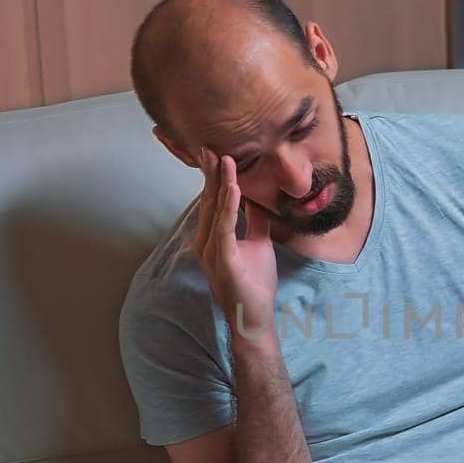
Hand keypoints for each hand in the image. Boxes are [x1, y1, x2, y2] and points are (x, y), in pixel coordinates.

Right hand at [192, 150, 276, 334]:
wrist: (254, 316)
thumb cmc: (254, 283)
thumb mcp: (258, 243)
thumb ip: (254, 221)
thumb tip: (257, 199)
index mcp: (212, 236)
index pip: (211, 200)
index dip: (214, 176)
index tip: (216, 152)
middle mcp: (205, 241)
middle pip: (207, 200)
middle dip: (210, 172)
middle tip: (211, 146)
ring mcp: (211, 251)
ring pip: (214, 209)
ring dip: (220, 182)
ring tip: (225, 159)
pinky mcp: (223, 260)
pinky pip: (224, 227)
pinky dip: (229, 205)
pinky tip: (234, 187)